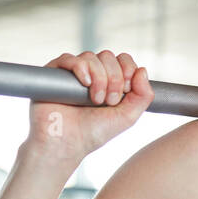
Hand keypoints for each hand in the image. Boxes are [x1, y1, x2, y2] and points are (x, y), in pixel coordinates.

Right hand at [27, 50, 154, 159]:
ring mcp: (73, 73)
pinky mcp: (54, 74)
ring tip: (95, 100)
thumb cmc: (94, 132)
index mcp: (109, 81)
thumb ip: (143, 95)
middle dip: (114, 78)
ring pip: (91, 57)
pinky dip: (80, 68)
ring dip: (99, 77)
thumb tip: (143, 69)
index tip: (125, 90)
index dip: (128, 69)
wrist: (67, 142)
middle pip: (108, 56)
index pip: (123, 59)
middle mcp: (91, 74)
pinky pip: (69, 58)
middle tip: (109, 101)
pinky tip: (84, 84)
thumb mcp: (128, 116)